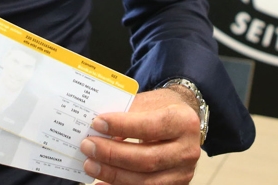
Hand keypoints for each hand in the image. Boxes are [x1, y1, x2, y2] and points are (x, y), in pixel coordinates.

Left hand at [79, 88, 201, 183]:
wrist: (183, 123)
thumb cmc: (163, 109)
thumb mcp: (150, 101)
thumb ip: (128, 113)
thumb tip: (99, 129)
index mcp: (184, 122)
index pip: (150, 127)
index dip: (122, 126)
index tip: (97, 123)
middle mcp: (188, 150)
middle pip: (147, 159)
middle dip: (113, 154)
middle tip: (88, 146)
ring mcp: (183, 173)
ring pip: (144, 181)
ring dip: (113, 175)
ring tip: (90, 164)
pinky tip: (101, 183)